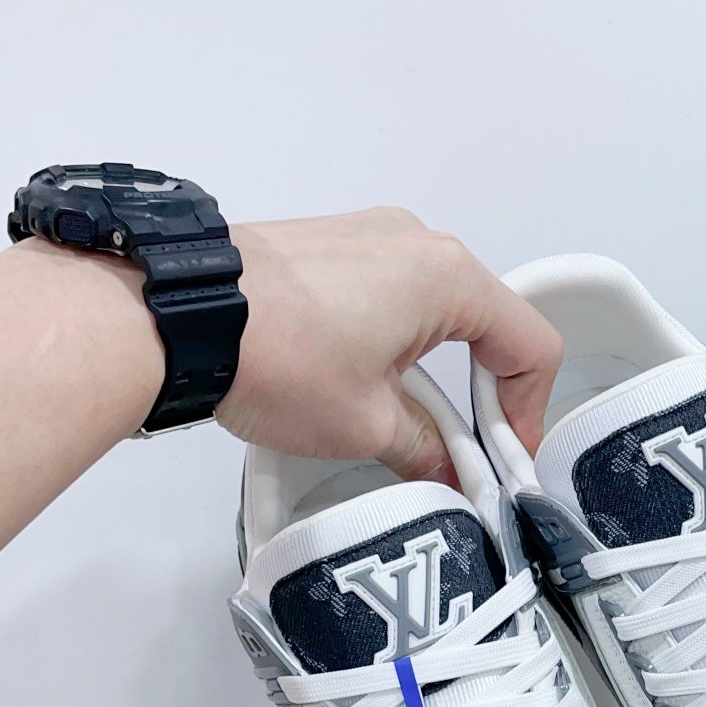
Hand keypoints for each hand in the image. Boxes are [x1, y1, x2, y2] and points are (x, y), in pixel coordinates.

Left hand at [218, 209, 562, 480]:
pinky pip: (389, 295)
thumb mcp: (366, 425)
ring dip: (433, 371)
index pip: (529, 344)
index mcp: (449, 277)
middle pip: (486, 323)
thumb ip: (425, 449)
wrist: (175, 314)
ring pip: (435, 309)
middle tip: (462, 451)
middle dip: (480, 394)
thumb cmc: (275, 355)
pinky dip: (393, 343)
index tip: (504, 458)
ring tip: (400, 426)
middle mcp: (417, 242)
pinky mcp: (329, 246)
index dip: (528, 411)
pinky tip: (358, 386)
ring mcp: (369, 236)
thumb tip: (445, 470)